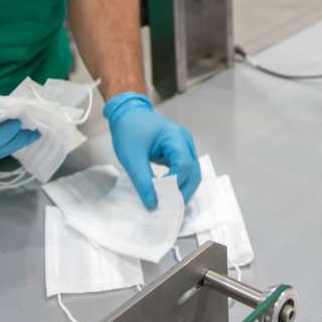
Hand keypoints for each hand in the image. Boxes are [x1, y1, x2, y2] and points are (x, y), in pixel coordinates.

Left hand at [104, 92, 199, 208]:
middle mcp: (185, 141)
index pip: (184, 165)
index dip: (175, 184)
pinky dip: (179, 183)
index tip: (161, 198)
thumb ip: (143, 182)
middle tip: (169, 208)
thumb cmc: (129, 130)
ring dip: (183, 189)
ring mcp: (185, 146)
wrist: (128, 114)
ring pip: (193, 173)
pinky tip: (168, 194)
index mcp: (175, 137)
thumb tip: (152, 204)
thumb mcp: (132, 158)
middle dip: (183, 192)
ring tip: (168, 204)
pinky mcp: (180, 152)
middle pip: (194, 172)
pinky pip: (185, 171)